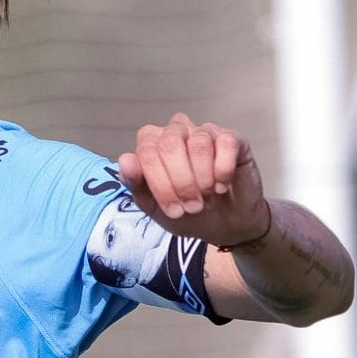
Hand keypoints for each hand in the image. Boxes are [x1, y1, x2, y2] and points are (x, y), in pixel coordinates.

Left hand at [114, 114, 275, 251]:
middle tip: (192, 207)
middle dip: (180, 183)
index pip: (146, 151)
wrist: (225, 225)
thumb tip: (125, 159)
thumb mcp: (155, 208)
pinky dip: (223, 170)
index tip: (173, 210)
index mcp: (153, 144)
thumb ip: (137, 185)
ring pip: (198, 143)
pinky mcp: (232, 138)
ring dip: (202, 179)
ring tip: (207, 197)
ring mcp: (205, 132)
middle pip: (169, 144)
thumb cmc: (188, 212)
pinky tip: (222, 185)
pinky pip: (225, 143)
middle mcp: (178, 132)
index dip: (159, 183)